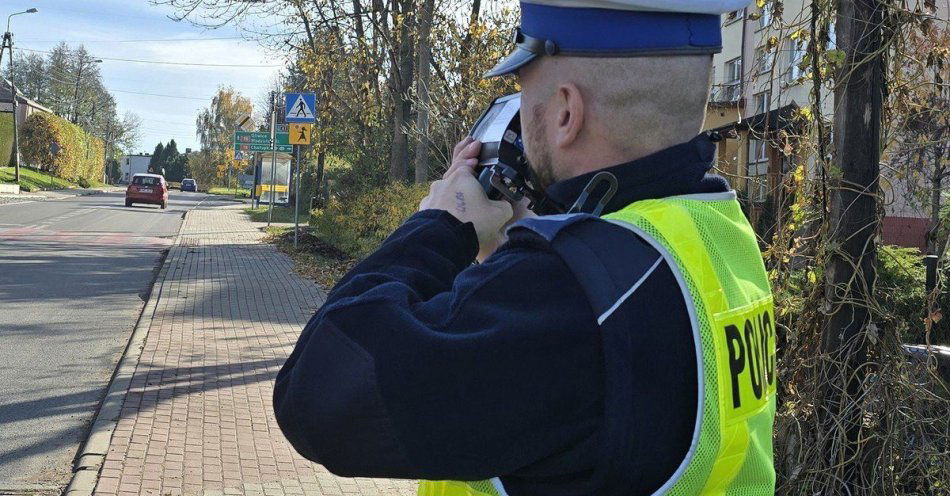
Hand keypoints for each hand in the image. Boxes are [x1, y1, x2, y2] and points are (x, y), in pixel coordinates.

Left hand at [420, 138, 512, 259]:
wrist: (445, 240)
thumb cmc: (472, 223)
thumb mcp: (499, 214)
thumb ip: (505, 205)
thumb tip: (506, 205)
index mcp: (462, 177)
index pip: (468, 162)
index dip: (474, 156)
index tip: (478, 148)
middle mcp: (444, 183)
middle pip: (454, 171)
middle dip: (463, 163)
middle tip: (468, 153)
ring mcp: (432, 196)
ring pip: (444, 188)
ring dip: (452, 188)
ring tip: (460, 193)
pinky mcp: (424, 210)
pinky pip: (435, 202)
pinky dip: (442, 202)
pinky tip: (446, 208)